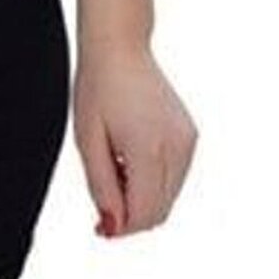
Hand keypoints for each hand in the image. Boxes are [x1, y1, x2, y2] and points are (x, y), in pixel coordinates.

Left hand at [73, 40, 198, 240]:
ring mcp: (187, 141)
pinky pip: (174, 176)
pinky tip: (129, 159)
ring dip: (142, 198)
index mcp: (149, 149)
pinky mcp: (189, 135)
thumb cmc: (98, 89)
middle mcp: (177, 148)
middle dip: (132, 217)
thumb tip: (114, 226)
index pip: (145, 213)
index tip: (100, 227)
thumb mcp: (88, 141)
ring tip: (114, 169)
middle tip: (102, 204)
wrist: (120, 49)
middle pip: (160, 210)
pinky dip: (153, 181)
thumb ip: (101, 187)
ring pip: (169, 196)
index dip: (122, 228)